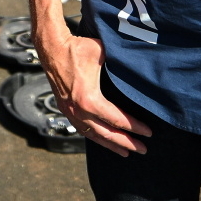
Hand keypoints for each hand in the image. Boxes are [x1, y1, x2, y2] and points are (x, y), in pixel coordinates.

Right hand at [39, 34, 150, 155]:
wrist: (52, 48)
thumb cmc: (77, 48)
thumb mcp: (103, 53)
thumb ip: (119, 63)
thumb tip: (137, 66)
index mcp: (90, 100)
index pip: (117, 120)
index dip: (135, 127)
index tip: (148, 132)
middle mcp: (79, 110)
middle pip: (107, 133)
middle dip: (127, 143)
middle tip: (143, 149)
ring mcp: (71, 112)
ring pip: (93, 135)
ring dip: (111, 145)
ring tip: (125, 152)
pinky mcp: (66, 109)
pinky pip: (82, 129)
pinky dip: (95, 137)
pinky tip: (103, 140)